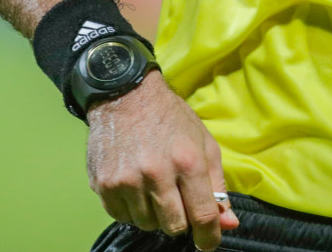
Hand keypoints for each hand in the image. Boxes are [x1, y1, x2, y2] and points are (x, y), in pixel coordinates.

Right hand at [86, 70, 240, 250]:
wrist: (125, 95)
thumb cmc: (172, 119)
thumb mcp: (204, 144)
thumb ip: (217, 186)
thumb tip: (228, 223)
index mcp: (187, 161)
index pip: (202, 215)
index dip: (209, 236)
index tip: (209, 243)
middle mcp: (156, 173)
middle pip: (174, 226)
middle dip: (181, 220)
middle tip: (178, 200)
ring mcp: (126, 180)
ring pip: (147, 224)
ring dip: (155, 214)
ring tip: (154, 187)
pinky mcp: (103, 184)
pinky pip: (122, 217)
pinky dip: (132, 210)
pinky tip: (136, 187)